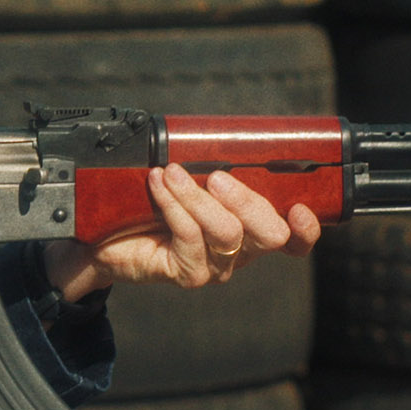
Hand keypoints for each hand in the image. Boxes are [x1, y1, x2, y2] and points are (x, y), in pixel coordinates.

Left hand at [45, 164, 319, 301]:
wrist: (105, 240)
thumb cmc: (150, 208)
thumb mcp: (189, 182)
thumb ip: (210, 166)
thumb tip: (218, 135)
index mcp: (250, 231)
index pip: (293, 240)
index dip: (305, 229)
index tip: (298, 207)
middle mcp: (239, 254)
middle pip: (269, 235)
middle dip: (247, 199)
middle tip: (218, 176)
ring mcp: (215, 268)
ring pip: (226, 232)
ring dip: (198, 196)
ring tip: (173, 172)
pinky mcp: (187, 274)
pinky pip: (188, 234)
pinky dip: (173, 202)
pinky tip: (158, 183)